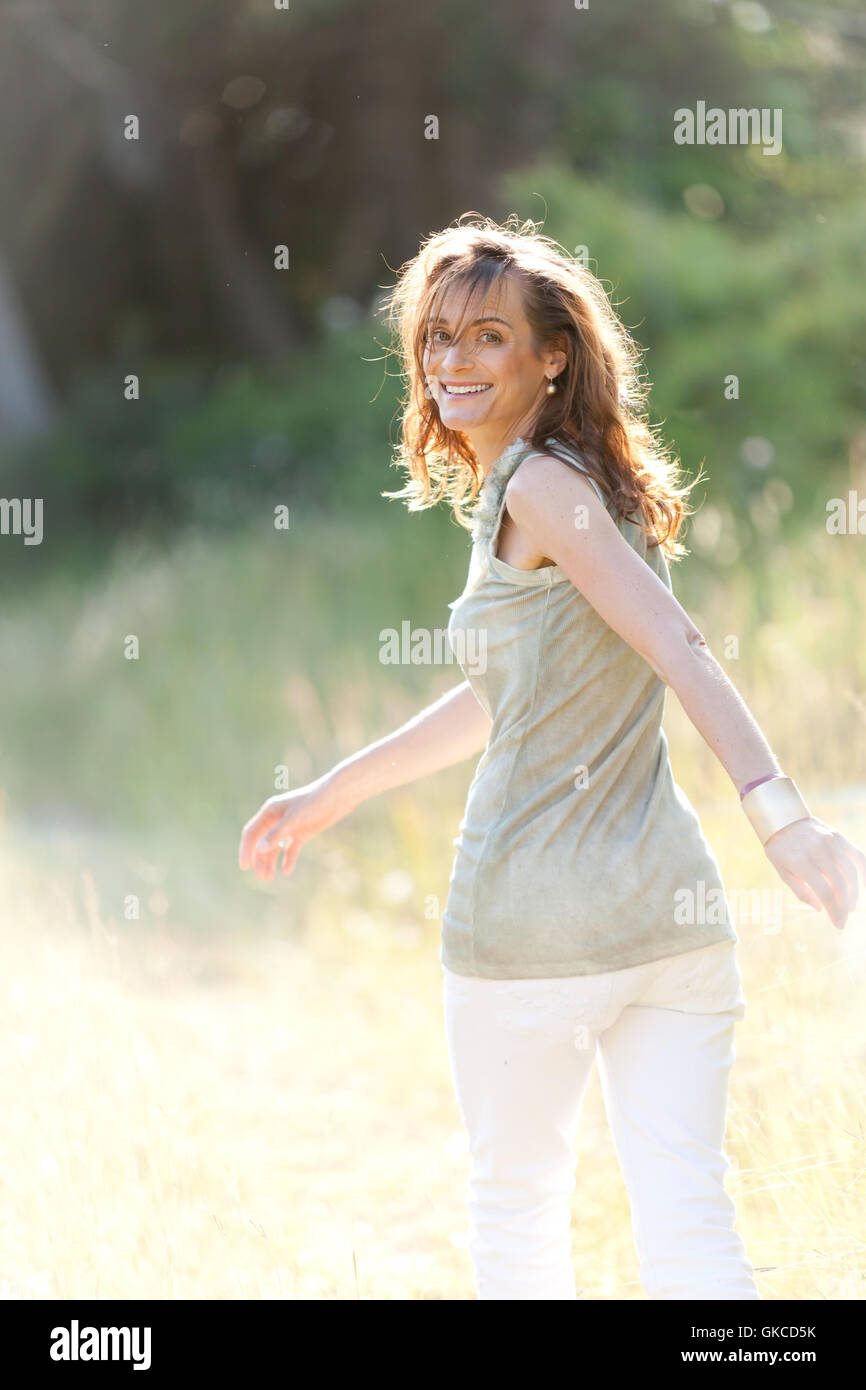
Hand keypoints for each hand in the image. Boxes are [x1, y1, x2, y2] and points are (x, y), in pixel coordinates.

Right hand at [238, 776, 347, 881]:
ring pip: (275, 847)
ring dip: (271, 861)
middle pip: (262, 842)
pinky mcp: (302, 832)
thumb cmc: (314, 802)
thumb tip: (258, 849)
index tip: (244, 867)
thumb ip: (276, 834)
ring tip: (269, 877)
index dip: (245, 849)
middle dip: (260, 860)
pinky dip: (288, 859)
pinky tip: (286, 871)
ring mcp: (290, 826)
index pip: (251, 833)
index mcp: (270, 812)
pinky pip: (291, 848)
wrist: (338, 796)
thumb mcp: (293, 820)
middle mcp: (277, 819)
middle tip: (261, 877)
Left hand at [762, 815, 865, 929]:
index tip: (839, 925)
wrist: (782, 818)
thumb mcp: (781, 871)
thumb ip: (801, 891)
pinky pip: (857, 855)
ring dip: (854, 892)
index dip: (835, 911)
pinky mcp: (838, 836)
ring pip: (851, 872)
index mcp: (800, 862)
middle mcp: (818, 851)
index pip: (825, 892)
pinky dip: (865, 871)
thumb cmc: (779, 848)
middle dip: (845, 905)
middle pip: (840, 884)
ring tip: (850, 905)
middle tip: (844, 917)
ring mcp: (830, 842)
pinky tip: (865, 884)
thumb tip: (820, 908)